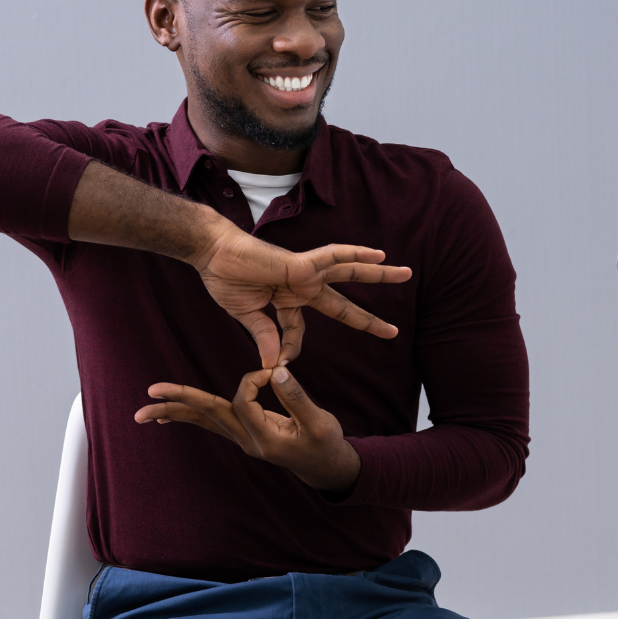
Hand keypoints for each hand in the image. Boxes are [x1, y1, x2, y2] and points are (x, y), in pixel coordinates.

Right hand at [64, 161, 410, 368]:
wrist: (212, 256)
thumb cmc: (225, 279)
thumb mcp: (247, 316)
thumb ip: (264, 336)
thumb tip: (274, 365)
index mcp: (287, 301)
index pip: (298, 330)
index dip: (290, 349)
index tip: (280, 364)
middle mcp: (301, 287)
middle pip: (342, 303)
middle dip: (367, 318)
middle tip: (393, 331)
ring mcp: (304, 274)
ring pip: (349, 273)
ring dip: (378, 274)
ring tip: (405, 273)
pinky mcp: (300, 264)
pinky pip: (333, 257)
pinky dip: (355, 254)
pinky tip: (377, 253)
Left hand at [137, 365, 360, 491]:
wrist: (325, 467)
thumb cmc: (325, 443)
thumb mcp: (319, 421)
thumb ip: (296, 396)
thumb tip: (274, 371)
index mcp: (265, 440)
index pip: (243, 402)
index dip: (253, 380)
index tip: (274, 373)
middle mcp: (247, 442)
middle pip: (208, 416)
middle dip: (178, 402)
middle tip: (149, 392)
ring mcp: (242, 439)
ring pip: (204, 421)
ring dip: (174, 411)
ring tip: (142, 414)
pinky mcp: (242, 434)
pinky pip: (210, 422)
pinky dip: (189, 415)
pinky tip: (164, 418)